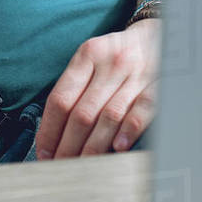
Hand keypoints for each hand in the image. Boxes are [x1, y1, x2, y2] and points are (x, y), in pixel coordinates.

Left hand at [34, 18, 160, 158]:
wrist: (157, 34)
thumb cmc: (116, 53)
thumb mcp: (92, 57)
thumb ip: (74, 86)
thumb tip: (51, 128)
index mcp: (88, 55)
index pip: (61, 99)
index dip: (49, 130)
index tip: (43, 152)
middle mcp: (110, 64)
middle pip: (82, 113)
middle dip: (68, 146)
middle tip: (60, 167)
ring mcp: (136, 75)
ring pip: (108, 117)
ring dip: (93, 147)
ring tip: (82, 167)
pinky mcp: (158, 85)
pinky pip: (141, 111)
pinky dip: (128, 131)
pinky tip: (117, 149)